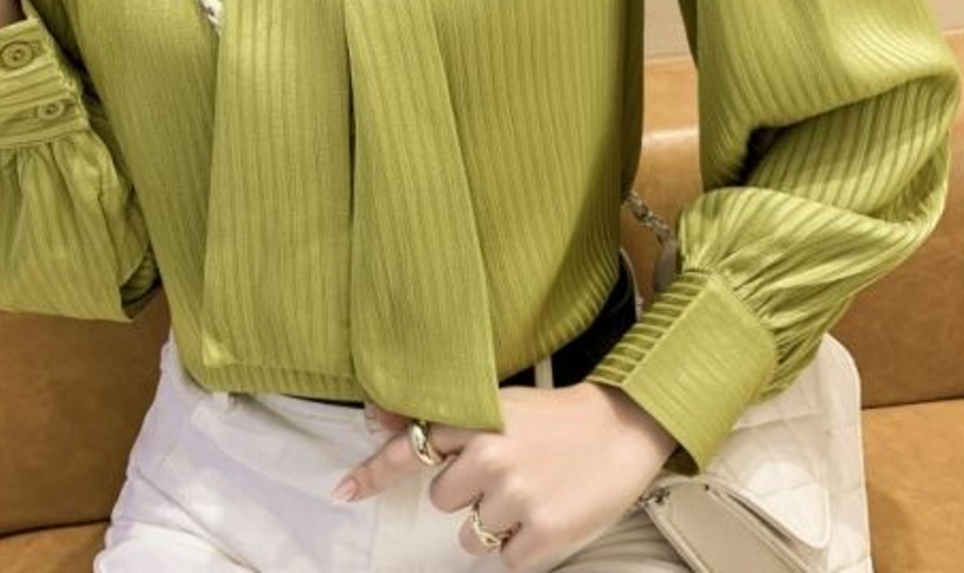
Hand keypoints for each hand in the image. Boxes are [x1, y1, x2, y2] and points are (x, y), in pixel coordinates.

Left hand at [329, 381, 678, 570]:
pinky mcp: (542, 532)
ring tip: (530, 489)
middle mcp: (490, 455)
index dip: (373, 472)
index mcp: (477, 421)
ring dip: (494, 521)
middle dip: (468, 492)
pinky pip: (506, 558)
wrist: (621, 429)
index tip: (342, 492)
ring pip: (471, 533)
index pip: (413, 448)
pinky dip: (523, 543)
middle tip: (508, 471)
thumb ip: (441, 418)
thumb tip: (374, 416)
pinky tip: (546, 511)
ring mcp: (516, 495)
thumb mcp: (496, 405)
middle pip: (443, 499)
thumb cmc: (553, 418)